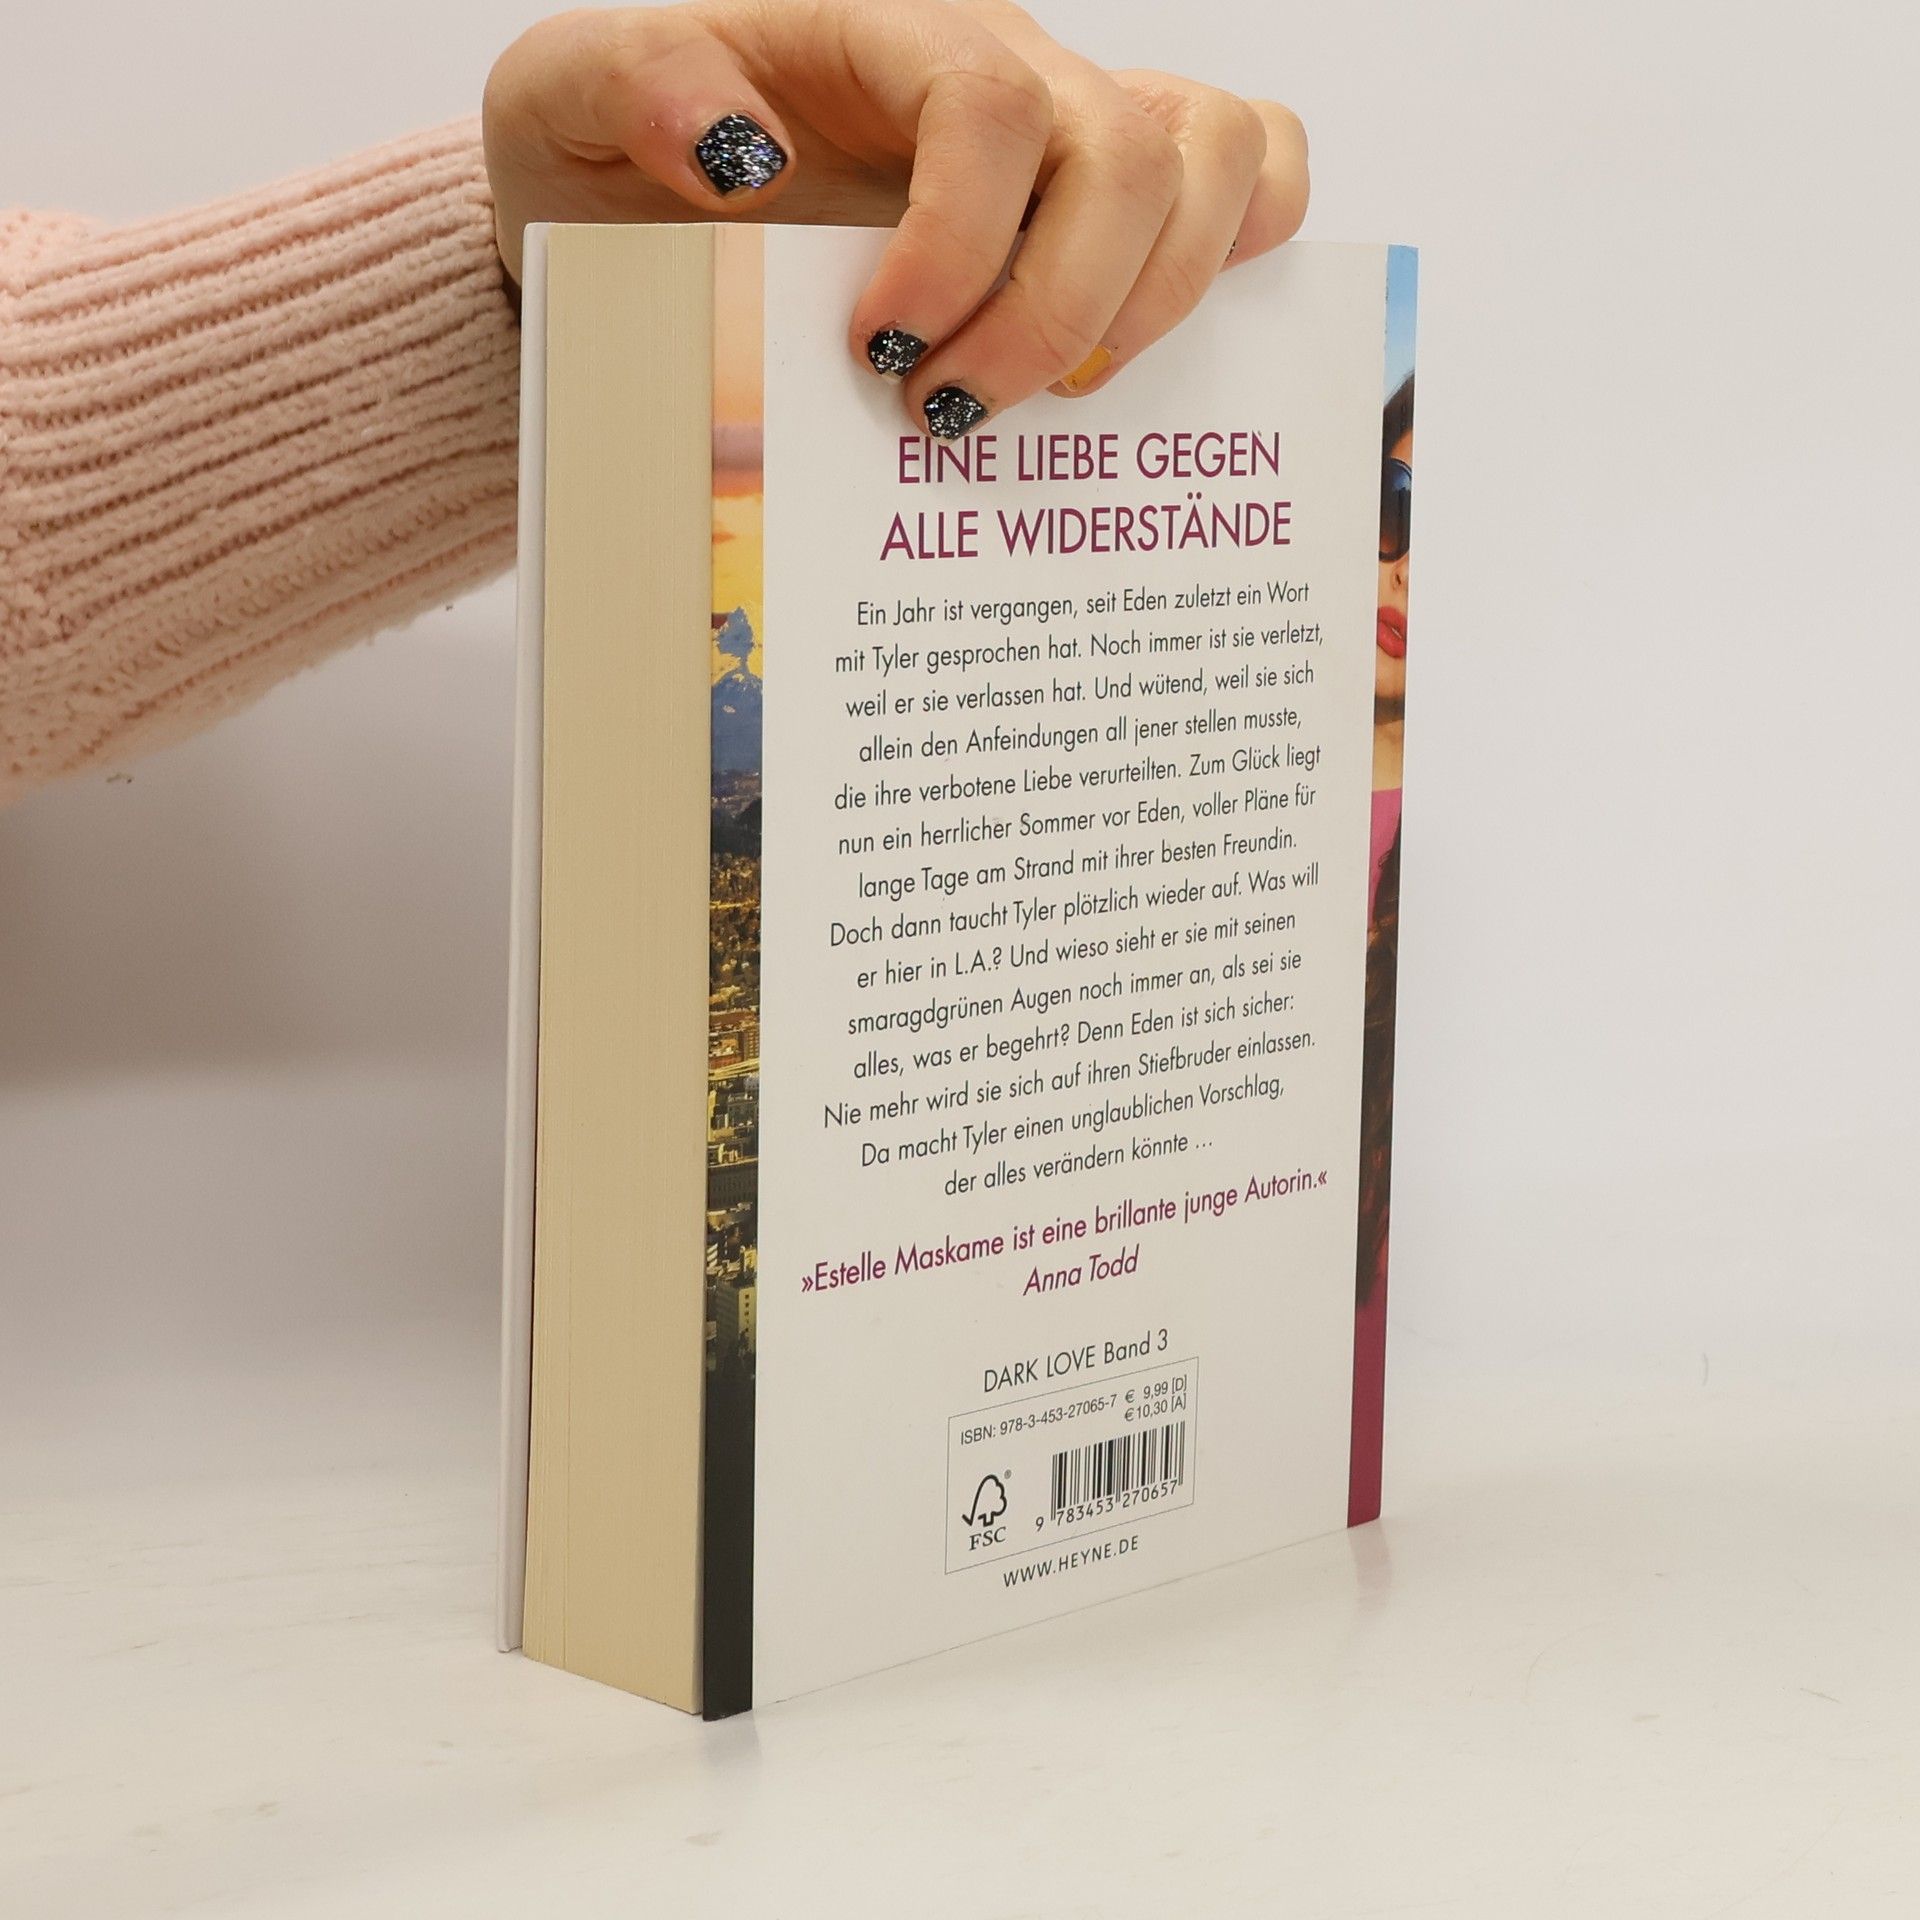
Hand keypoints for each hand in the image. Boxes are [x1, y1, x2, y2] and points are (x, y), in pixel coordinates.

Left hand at [483, 0, 1307, 435]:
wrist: (640, 204)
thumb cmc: (612, 159)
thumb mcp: (563, 105)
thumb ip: (627, 86)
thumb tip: (737, 150)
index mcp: (877, 33)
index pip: (993, 105)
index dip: (967, 244)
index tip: (884, 354)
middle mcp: (1001, 69)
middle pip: (1127, 151)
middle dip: (1055, 312)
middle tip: (949, 414)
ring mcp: (1068, 128)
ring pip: (1209, 158)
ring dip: (1150, 307)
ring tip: (1043, 400)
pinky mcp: (1103, 200)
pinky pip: (1250, 169)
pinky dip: (1240, 245)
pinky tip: (1143, 337)